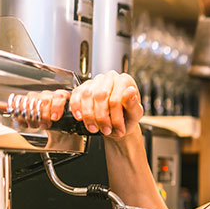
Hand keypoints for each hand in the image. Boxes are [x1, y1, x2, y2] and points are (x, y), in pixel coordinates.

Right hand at [23, 70, 142, 137]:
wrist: (117, 125)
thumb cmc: (127, 119)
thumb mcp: (135, 114)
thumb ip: (134, 103)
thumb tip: (130, 91)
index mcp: (125, 81)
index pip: (116, 95)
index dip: (116, 115)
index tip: (118, 128)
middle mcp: (109, 78)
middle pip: (100, 95)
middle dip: (102, 117)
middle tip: (106, 131)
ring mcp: (94, 83)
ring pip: (86, 95)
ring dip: (89, 115)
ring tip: (95, 129)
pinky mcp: (82, 89)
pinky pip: (74, 96)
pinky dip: (76, 108)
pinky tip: (81, 118)